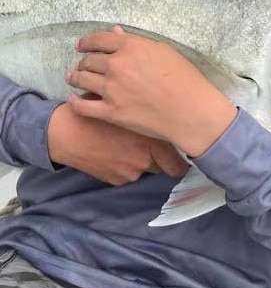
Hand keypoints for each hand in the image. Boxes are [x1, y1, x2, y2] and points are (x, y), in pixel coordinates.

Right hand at [48, 102, 187, 184]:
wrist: (68, 132)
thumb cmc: (100, 112)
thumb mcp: (128, 107)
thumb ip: (150, 116)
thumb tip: (171, 120)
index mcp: (151, 140)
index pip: (178, 163)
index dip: (182, 161)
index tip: (184, 156)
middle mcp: (144, 160)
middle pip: (165, 167)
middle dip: (162, 159)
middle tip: (155, 145)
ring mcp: (130, 173)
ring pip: (146, 169)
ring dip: (142, 160)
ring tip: (127, 144)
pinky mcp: (116, 180)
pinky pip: (129, 174)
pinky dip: (126, 165)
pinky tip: (115, 151)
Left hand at [66, 26, 237, 157]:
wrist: (190, 111)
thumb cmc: (184, 78)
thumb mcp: (163, 51)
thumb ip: (136, 42)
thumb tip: (116, 33)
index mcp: (130, 47)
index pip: (99, 39)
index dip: (87, 41)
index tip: (82, 45)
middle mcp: (117, 65)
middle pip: (89, 60)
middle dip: (83, 61)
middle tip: (82, 64)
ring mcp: (112, 89)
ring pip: (82, 79)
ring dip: (75, 77)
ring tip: (72, 77)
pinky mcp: (111, 112)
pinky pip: (83, 106)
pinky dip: (75, 101)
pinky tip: (73, 99)